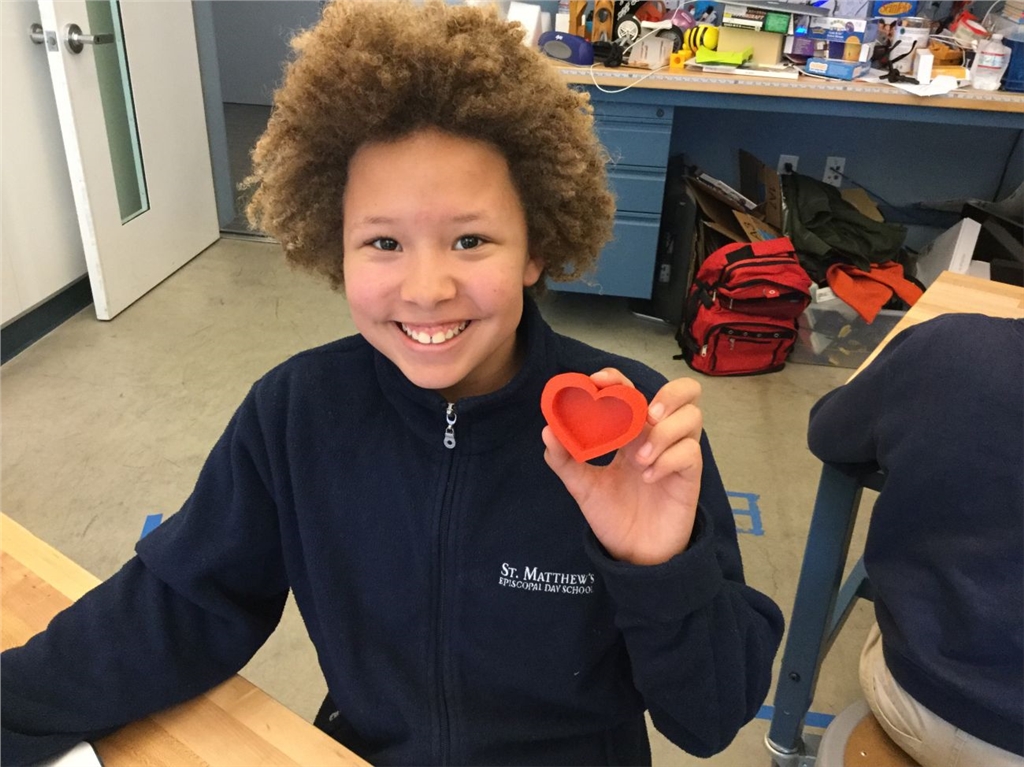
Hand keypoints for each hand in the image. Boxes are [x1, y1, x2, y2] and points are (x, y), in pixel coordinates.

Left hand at [542, 368, 702, 565]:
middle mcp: (658, 437)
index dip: (619, 379)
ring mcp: (677, 454)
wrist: (632, 554)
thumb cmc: (612, 515)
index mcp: (631, 431)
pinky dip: (668, 459)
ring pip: (692, 418)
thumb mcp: (582, 486)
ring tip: (639, 458)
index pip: (633, 390)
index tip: (597, 381)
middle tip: (645, 415)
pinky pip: (690, 453)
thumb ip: (564, 460)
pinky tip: (648, 477)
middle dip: (667, 395)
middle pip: (684, 393)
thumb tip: (548, 430)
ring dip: (664, 432)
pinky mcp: (690, 477)